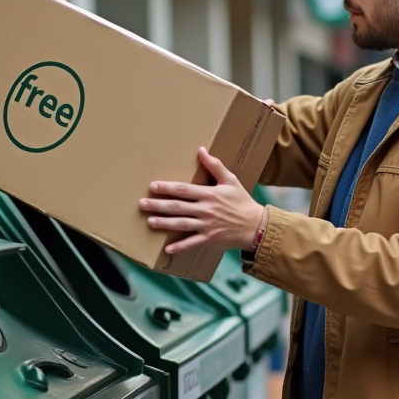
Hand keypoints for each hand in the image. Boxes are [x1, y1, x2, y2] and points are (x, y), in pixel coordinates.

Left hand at [139, 147, 265, 254]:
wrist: (256, 225)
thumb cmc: (242, 201)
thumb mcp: (231, 180)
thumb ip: (215, 166)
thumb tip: (201, 150)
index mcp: (209, 194)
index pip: (184, 190)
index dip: (167, 188)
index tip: (153, 186)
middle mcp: (206, 210)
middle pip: (178, 207)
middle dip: (158, 205)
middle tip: (142, 203)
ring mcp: (207, 225)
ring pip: (181, 224)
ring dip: (164, 223)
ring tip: (149, 221)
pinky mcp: (209, 238)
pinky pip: (192, 243)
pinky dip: (180, 246)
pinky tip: (167, 248)